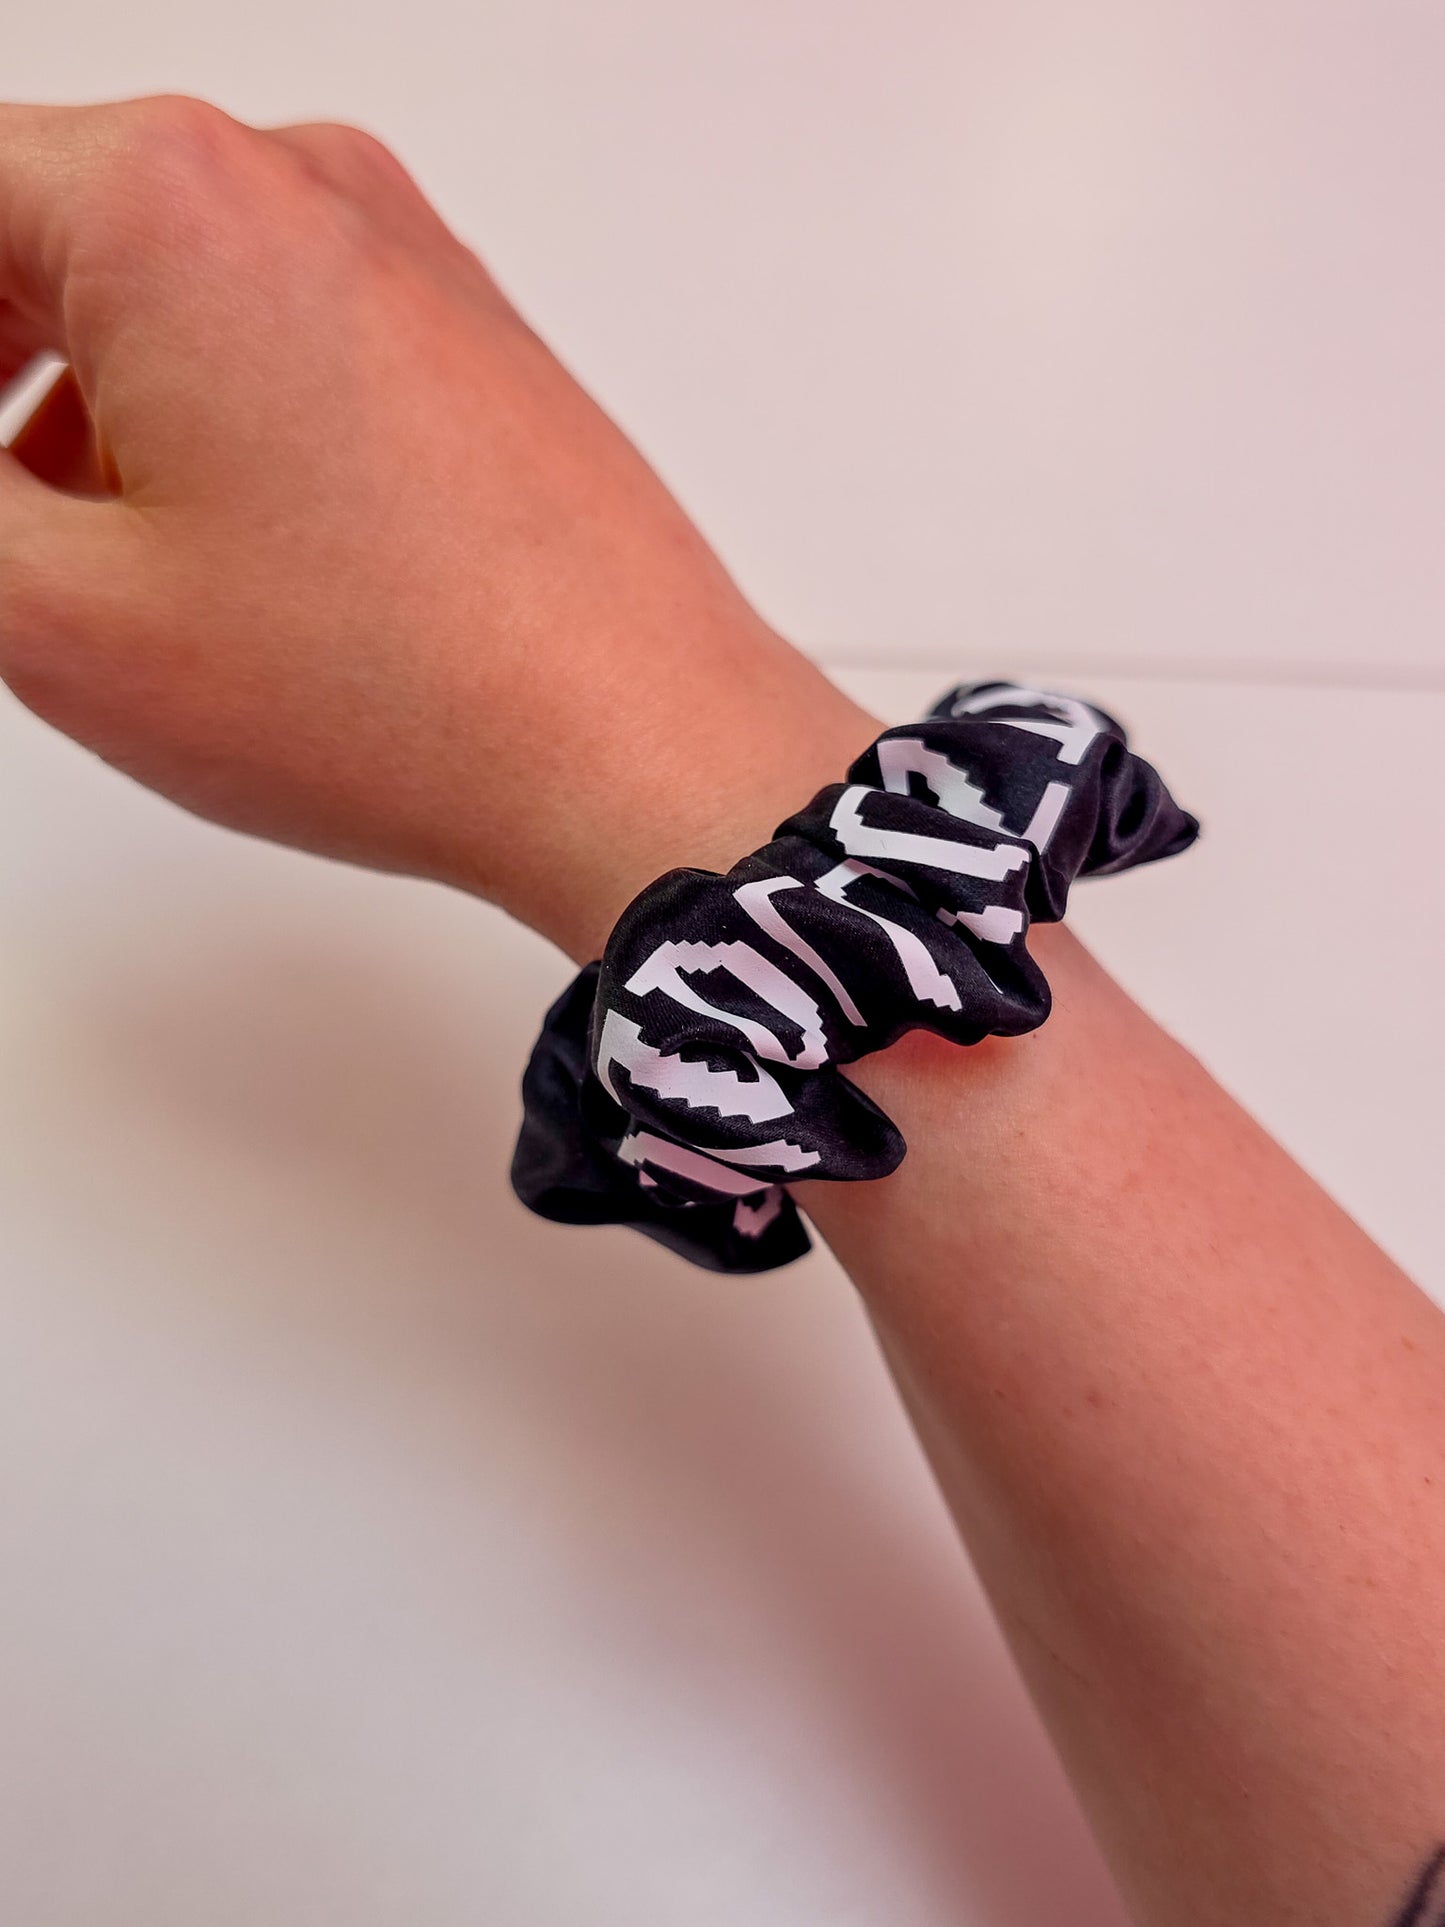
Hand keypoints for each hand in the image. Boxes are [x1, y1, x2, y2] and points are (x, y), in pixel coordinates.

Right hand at [0, 96, 873, 957]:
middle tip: (10, 528)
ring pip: (161, 288)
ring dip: (78, 397)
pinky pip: (274, 334)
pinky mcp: (463, 336)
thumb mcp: (60, 614)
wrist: (637, 755)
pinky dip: (197, 413)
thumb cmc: (407, 691)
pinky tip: (198, 547)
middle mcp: (298, 187)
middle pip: (44, 230)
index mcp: (169, 199)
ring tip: (75, 552)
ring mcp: (402, 257)